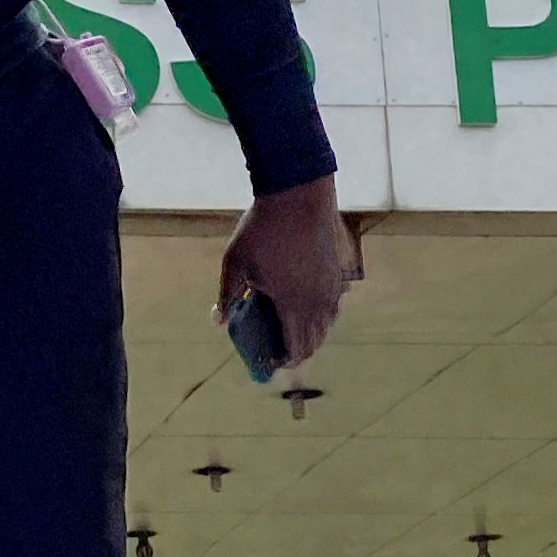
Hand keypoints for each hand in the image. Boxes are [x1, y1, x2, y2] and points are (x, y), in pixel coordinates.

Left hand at [216, 176, 351, 371]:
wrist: (297, 193)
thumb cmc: (262, 228)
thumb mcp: (236, 262)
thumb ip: (228, 295)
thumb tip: (219, 321)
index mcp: (293, 304)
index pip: (295, 348)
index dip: (284, 361)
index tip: (270, 363)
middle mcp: (318, 301)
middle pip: (314, 341)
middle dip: (298, 352)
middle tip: (280, 352)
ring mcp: (331, 286)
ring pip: (327, 323)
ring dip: (312, 334)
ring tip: (293, 332)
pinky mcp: (337, 270)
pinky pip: (333, 304)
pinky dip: (322, 314)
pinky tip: (309, 307)